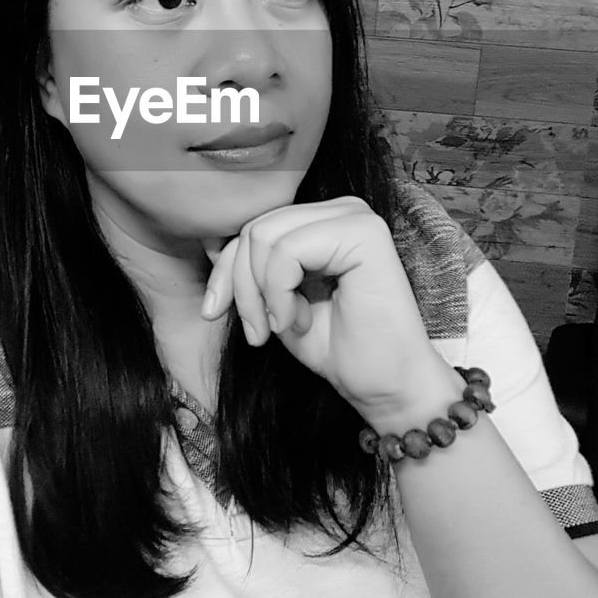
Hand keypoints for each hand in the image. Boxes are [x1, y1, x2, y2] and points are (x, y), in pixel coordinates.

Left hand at [201, 196, 445, 419]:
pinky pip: (287, 251)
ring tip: (285, 326)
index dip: (225, 271)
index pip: (253, 226)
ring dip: (260, 294)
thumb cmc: (337, 348)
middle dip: (241, 286)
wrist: (386, 388)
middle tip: (259, 332)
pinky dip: (278, 294)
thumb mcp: (274, 300)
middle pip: (254, 229)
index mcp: (323, 221)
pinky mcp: (364, 233)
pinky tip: (297, 322)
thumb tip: (211, 247)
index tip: (215, 312)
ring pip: (264, 236)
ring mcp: (355, 217)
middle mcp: (342, 209)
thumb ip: (251, 269)